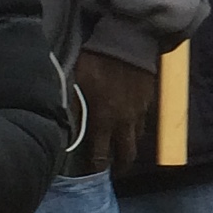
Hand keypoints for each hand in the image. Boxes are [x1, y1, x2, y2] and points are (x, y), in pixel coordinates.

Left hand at [72, 49, 157, 173]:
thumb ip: (71, 104)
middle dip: (121, 165)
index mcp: (104, 120)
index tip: (95, 173)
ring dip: (130, 145)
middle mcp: (125, 121)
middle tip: (116, 170)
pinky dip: (138, 126)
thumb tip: (63, 123)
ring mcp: (140, 110)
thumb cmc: (98, 59)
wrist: (130, 39)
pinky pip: (144, 119)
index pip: (101, 154)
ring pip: (138, 137)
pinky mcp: (149, 98)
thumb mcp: (76, 80)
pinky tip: (133, 123)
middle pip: (127, 153)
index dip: (98, 167)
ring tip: (124, 148)